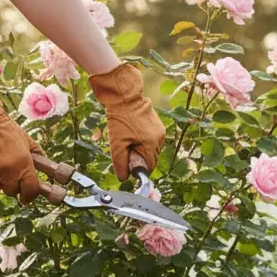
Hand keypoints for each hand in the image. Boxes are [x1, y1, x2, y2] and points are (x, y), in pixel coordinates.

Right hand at [0, 79, 43, 204]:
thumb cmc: (5, 129)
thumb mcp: (27, 141)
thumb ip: (39, 156)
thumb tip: (48, 168)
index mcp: (24, 165)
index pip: (30, 190)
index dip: (29, 195)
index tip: (27, 197)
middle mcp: (8, 173)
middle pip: (12, 191)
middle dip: (11, 184)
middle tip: (7, 170)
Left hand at [90, 63, 165, 180]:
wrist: (125, 97)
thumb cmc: (120, 119)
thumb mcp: (116, 144)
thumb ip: (120, 164)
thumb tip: (123, 179)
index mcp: (151, 145)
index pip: (148, 167)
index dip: (137, 168)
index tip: (128, 163)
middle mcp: (159, 139)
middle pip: (151, 159)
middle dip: (139, 158)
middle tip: (126, 149)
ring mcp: (160, 131)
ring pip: (152, 150)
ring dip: (141, 149)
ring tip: (129, 138)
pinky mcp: (158, 125)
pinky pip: (152, 140)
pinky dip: (144, 141)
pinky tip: (133, 132)